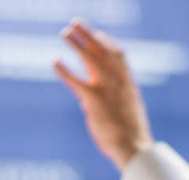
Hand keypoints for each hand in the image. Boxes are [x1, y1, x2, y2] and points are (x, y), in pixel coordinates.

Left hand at [54, 19, 153, 170]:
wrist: (133, 147)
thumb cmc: (130, 134)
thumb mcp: (126, 111)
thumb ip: (112, 100)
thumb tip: (89, 102)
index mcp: (127, 82)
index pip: (117, 54)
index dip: (105, 41)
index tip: (96, 34)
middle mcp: (117, 80)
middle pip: (102, 49)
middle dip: (88, 34)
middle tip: (75, 23)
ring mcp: (106, 88)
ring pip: (90, 57)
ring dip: (76, 43)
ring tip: (64, 33)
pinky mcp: (94, 100)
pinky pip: (76, 81)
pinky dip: (65, 70)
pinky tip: (55, 61)